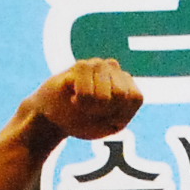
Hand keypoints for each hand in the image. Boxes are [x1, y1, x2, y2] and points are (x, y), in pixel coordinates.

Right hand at [29, 58, 143, 139]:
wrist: (53, 118)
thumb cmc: (83, 121)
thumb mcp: (111, 125)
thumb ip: (124, 109)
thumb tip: (118, 83)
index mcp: (126, 84)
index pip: (135, 98)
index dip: (120, 114)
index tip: (107, 116)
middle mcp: (114, 69)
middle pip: (121, 96)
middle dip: (105, 110)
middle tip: (92, 109)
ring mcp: (97, 64)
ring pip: (104, 96)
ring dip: (91, 108)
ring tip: (82, 103)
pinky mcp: (81, 66)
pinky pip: (87, 93)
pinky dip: (80, 103)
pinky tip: (74, 98)